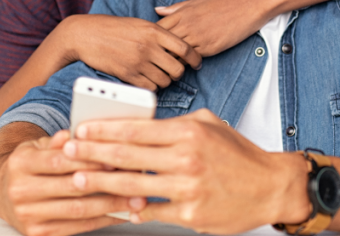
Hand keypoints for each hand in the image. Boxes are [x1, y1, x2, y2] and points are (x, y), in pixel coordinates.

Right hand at [0, 129, 142, 235]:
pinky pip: (76, 227)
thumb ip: (59, 140)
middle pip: (72, 187)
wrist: (2, 193)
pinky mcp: (37, 233)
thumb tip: (77, 133)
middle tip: (135, 179)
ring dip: (111, 205)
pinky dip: (102, 220)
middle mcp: (21, 191)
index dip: (89, 160)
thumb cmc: (29, 165)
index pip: (60, 161)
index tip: (116, 158)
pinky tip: (119, 213)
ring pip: (77, 210)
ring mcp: (28, 215)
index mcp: (21, 163)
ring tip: (136, 200)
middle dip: (107, 183)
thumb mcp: (38, 146)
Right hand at [54, 14, 201, 90]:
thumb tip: (178, 46)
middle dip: (178, 72)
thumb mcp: (140, 24)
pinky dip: (152, 86)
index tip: (196, 63)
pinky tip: (147, 80)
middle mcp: (149, 47)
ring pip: (165, 80)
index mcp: (154, 31)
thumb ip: (159, 34)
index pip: (185, 48)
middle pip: (177, 69)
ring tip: (158, 74)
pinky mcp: (128, 75)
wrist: (87, 35)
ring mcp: (138, 62)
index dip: (195, 58)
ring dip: (165, 80)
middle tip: (173, 70)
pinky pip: (150, 88)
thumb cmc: (114, 28)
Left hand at [64, 110, 311, 233]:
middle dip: (92, 153)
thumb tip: (141, 125)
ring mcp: (188, 189)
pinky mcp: (191, 215)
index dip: (104, 129)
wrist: (270, 186)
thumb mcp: (209, 124)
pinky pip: (152, 212)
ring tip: (80, 178)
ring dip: (102, 182)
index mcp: (188, 132)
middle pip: (127, 156)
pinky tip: (114, 205)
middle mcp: (186, 158)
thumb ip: (175, 123)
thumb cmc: (238, 153)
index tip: (82, 129)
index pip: (136, 129)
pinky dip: (131, 209)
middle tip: (68, 151)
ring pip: (133, 185)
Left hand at [156, 0, 270, 56]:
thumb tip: (157, 10)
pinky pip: (192, 58)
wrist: (250, 3)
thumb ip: (177, 8)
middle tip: (157, 60)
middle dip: (158, 52)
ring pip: (176, 54)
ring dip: (172, 60)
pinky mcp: (211, 47)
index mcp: (183, 12)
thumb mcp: (199, 0)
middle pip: (163, 44)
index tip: (153, 44)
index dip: (153, 38)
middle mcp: (188, 25)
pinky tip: (188, 64)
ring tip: (170, 66)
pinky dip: (188, 63)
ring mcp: (199, 37)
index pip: (157, 29)